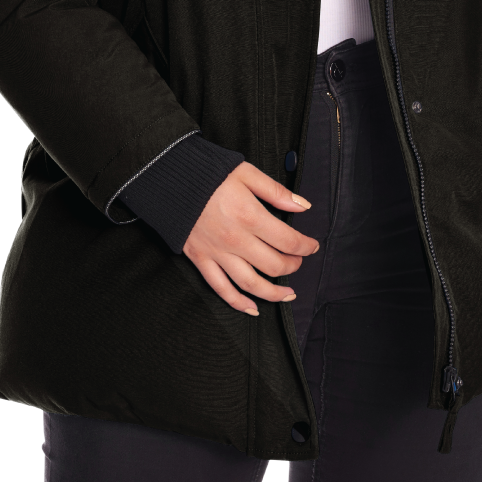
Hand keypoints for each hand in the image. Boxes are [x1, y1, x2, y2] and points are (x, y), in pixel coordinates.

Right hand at [183, 161, 319, 315]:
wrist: (169, 179)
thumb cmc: (208, 174)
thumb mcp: (246, 172)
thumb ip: (276, 192)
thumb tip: (303, 205)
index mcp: (250, 216)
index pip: (288, 241)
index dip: (305, 246)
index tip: (312, 246)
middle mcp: (235, 240)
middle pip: (273, 265)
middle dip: (292, 266)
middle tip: (298, 261)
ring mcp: (217, 253)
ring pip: (251, 284)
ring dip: (273, 293)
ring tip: (287, 294)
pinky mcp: (201, 259)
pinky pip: (221, 288)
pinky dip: (238, 303)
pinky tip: (252, 308)